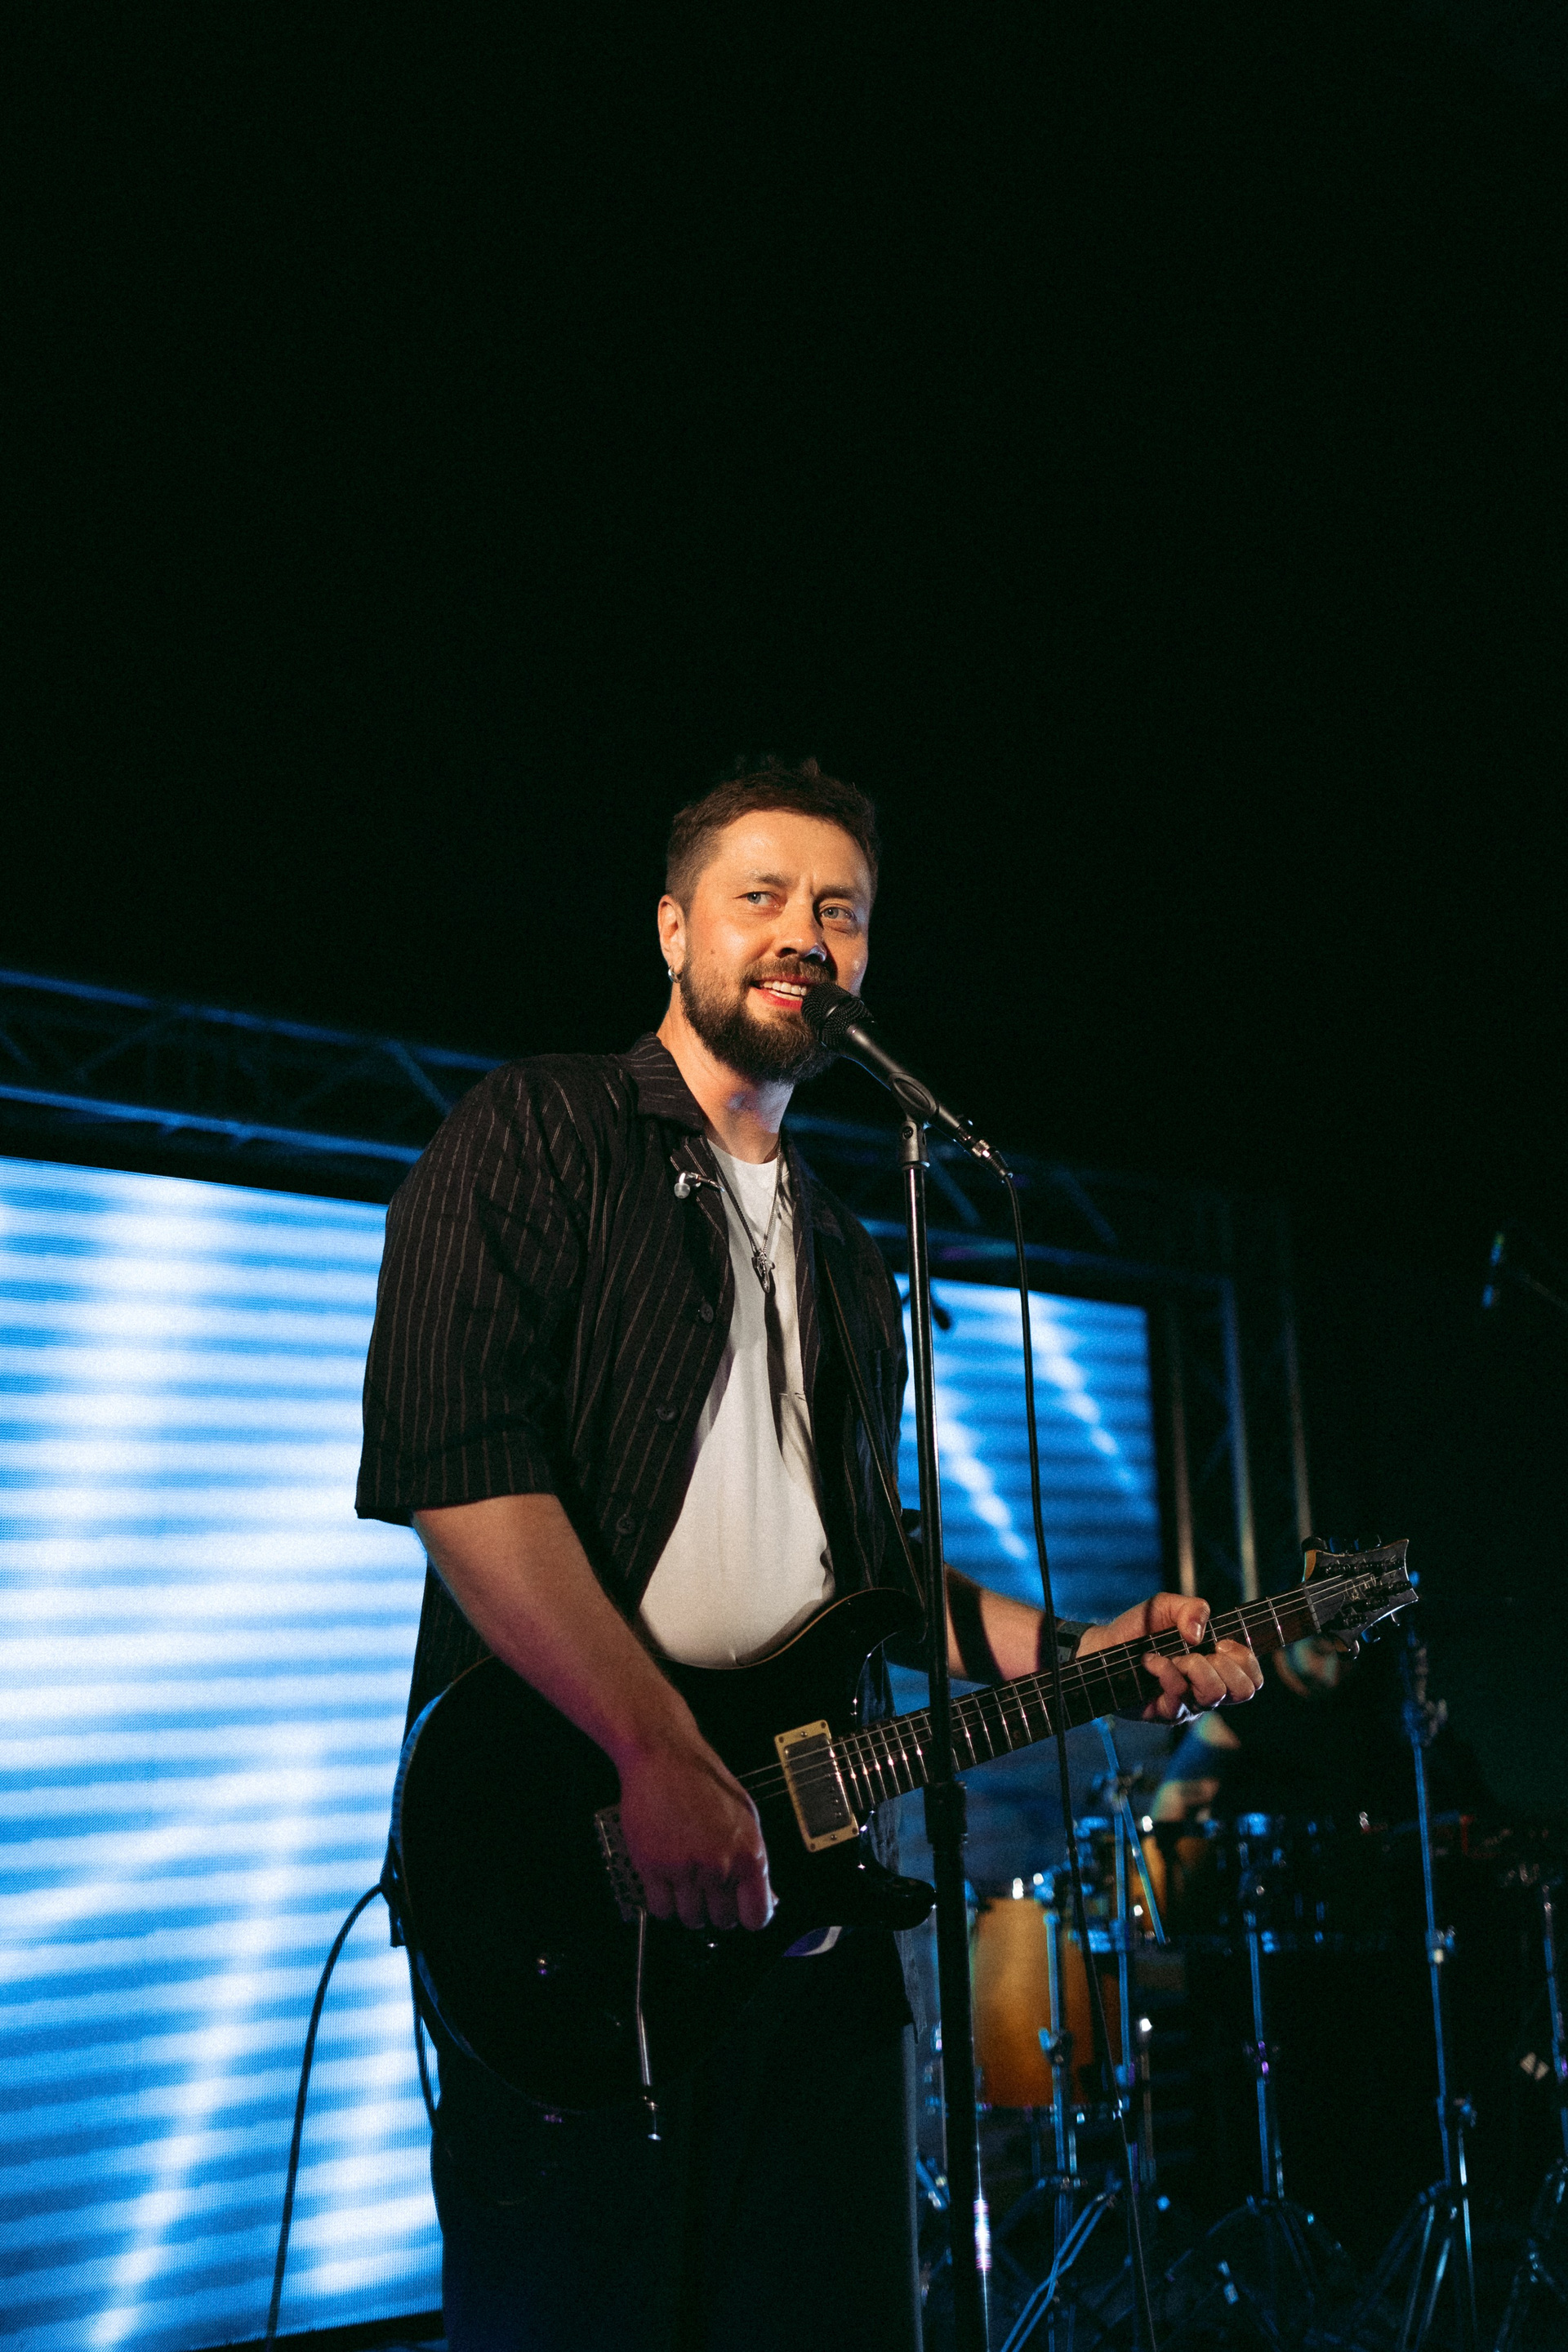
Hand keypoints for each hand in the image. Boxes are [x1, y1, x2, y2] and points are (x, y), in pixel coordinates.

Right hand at [615, 1737, 774, 1932]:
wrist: (664, 1757)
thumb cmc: (704, 1781)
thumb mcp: (745, 1816)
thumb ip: (754, 1859)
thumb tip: (769, 1896)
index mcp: (749, 1852)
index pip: (757, 1915)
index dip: (747, 1916)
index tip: (740, 1912)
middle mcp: (720, 1864)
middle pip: (722, 1920)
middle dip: (714, 1908)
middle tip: (707, 1888)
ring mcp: (685, 1868)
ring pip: (690, 1918)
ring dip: (687, 1906)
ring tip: (684, 1880)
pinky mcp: (653, 1867)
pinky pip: (661, 1909)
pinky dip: (663, 1902)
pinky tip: (666, 1881)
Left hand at [1079, 1591, 1263, 1723]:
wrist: (1103, 1646)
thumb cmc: (1139, 1628)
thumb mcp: (1166, 1606)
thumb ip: (1192, 1608)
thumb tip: (1200, 1635)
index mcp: (1216, 1667)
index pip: (1253, 1678)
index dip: (1245, 1659)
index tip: (1221, 1642)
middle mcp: (1207, 1690)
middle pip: (1243, 1692)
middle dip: (1223, 1664)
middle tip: (1196, 1652)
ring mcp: (1188, 1704)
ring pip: (1213, 1695)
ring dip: (1193, 1667)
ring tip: (1172, 1657)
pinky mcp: (1166, 1713)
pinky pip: (1179, 1696)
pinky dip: (1165, 1672)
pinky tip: (1150, 1661)